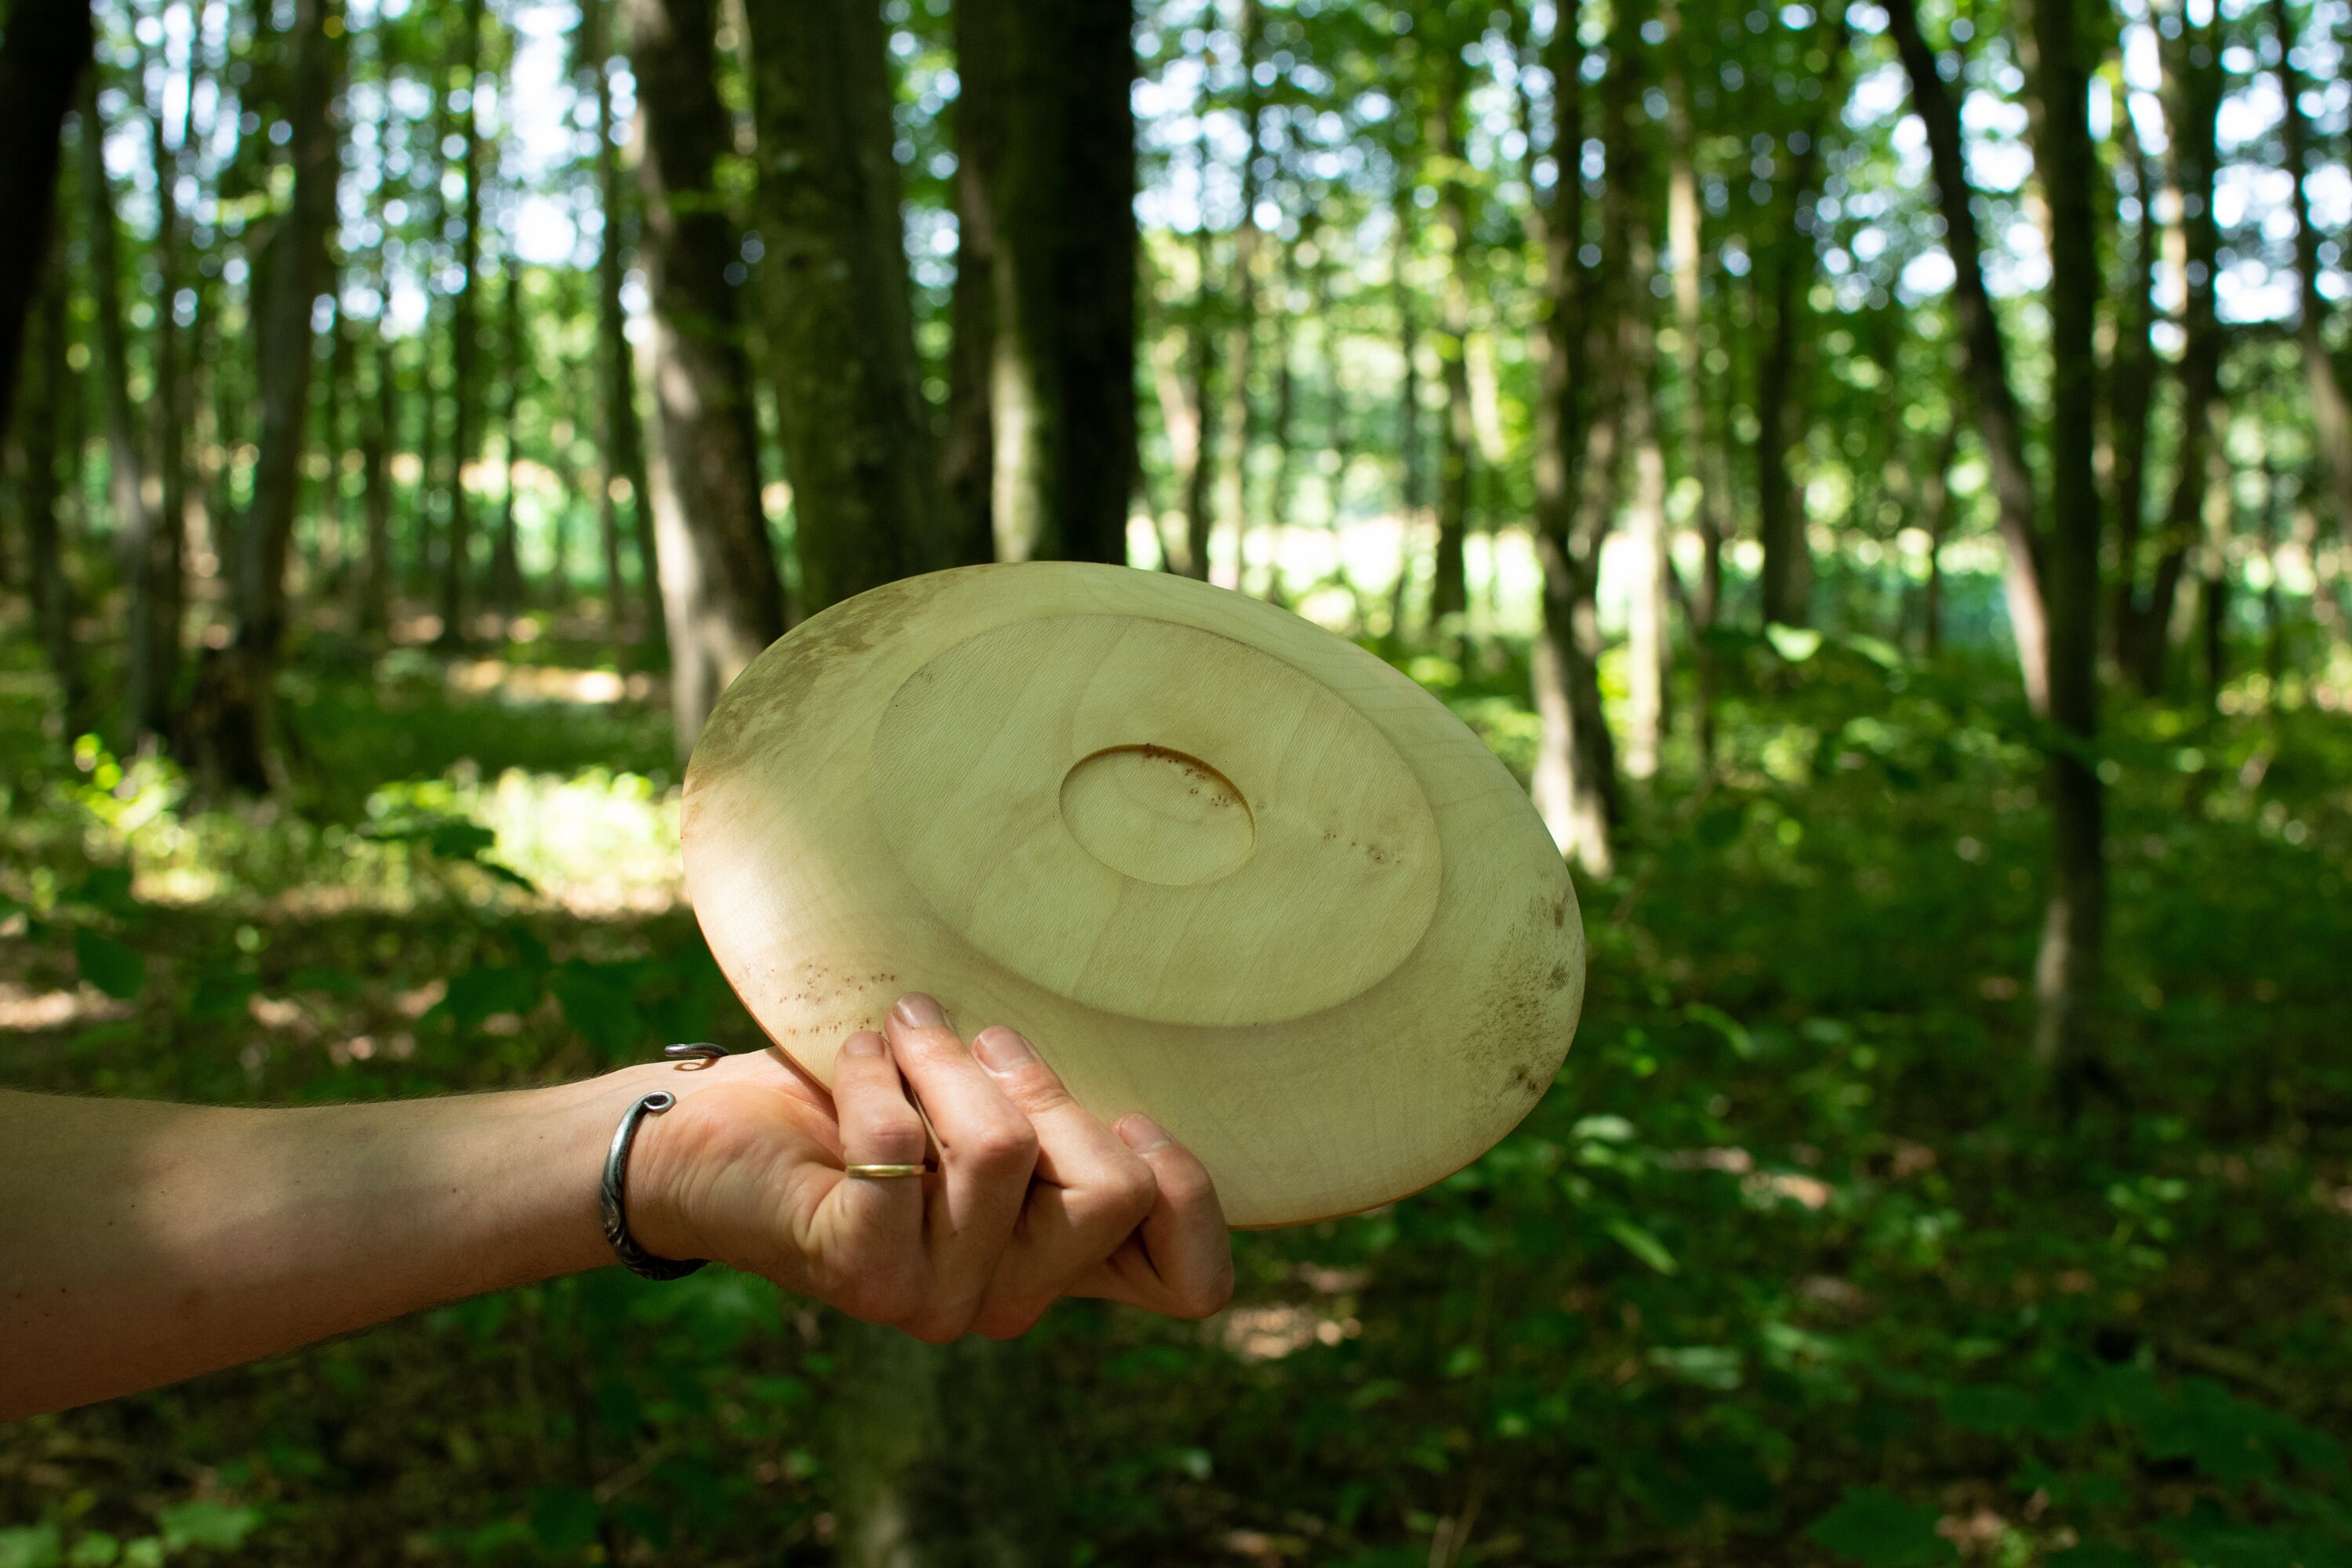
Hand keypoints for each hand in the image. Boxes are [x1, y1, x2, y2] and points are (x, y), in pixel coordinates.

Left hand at [624, 995, 1233, 1340]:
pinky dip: (874, 1071)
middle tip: (976, 1044)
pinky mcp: (863, 1273)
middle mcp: (1010, 1300)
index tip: (1128, 1113)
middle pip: (1112, 1190)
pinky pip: (903, 1144)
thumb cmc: (858, 1099)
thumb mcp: (983, 1098)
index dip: (1191, 1197)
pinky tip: (850, 1060)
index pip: (1192, 1286)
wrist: (707, 1138)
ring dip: (945, 1060)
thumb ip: (1055, 1107)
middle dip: (1041, 1082)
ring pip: (1005, 1150)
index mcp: (1060, 1261)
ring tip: (904, 1035)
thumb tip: (1138, 1063)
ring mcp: (938, 1300)